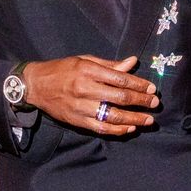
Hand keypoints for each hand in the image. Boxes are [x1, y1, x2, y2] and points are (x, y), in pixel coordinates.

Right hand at [23, 55, 159, 135]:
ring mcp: (81, 106)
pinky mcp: (77, 120)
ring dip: (133, 119)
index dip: (139, 84)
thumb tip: (132, 62)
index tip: (152, 88)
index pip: (120, 78)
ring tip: (147, 120)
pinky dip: (117, 130)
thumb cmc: (62, 70)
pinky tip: (129, 129)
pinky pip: (101, 128)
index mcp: (88, 70)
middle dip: (141, 101)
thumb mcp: (84, 60)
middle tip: (154, 104)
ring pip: (113, 115)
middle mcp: (85, 88)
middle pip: (120, 97)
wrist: (35, 85)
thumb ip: (109, 65)